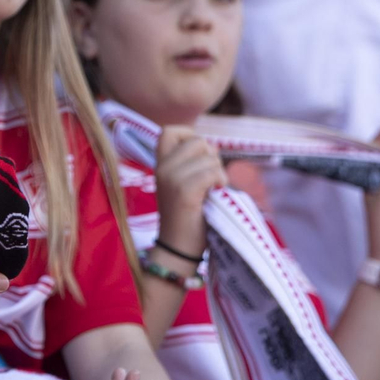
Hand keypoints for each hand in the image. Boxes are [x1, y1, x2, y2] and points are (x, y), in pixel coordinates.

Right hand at [154, 126, 224, 255]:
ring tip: (214, 189)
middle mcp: (162, 168)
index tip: (199, 157)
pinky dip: (220, 180)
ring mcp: (171, 178)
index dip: (189, 136)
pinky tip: (217, 192)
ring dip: (219, 171)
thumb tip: (213, 146)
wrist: (177, 248)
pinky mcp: (184, 191)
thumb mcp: (183, 183)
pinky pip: (211, 173)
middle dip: (211, 156)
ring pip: (208, 157)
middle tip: (210, 178)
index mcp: (160, 165)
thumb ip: (192, 163)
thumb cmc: (187, 217)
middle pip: (196, 141)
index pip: (169, 130)